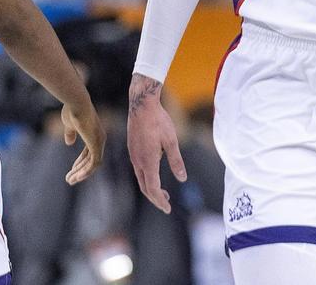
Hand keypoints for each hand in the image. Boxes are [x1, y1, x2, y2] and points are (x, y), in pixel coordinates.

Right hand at [61, 99, 104, 184]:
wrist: (76, 103)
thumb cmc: (72, 110)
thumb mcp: (70, 125)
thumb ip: (70, 133)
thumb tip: (69, 142)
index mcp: (94, 134)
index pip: (89, 153)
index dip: (80, 162)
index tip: (71, 170)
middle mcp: (100, 138)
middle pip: (91, 159)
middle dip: (80, 170)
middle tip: (69, 180)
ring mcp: (99, 141)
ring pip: (93, 164)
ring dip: (82, 173)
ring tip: (70, 180)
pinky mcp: (96, 143)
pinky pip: (94, 162)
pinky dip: (86, 171)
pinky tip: (77, 177)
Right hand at [127, 74, 187, 213]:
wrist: (142, 106)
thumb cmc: (159, 121)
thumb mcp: (172, 141)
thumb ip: (176, 161)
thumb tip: (182, 178)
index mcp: (148, 161)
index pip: (152, 189)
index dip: (160, 201)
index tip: (168, 209)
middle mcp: (138, 162)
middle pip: (145, 187)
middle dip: (156, 198)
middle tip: (167, 206)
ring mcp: (133, 156)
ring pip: (141, 179)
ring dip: (151, 189)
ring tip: (163, 193)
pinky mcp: (133, 151)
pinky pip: (139, 170)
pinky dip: (147, 178)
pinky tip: (156, 174)